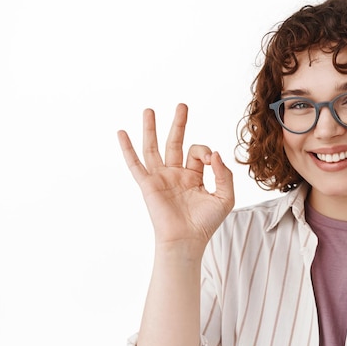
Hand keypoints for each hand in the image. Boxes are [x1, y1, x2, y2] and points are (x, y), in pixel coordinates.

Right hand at [117, 103, 234, 246]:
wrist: (187, 240)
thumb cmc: (206, 223)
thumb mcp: (225, 197)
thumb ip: (224, 174)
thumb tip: (215, 154)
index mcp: (194, 176)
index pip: (199, 153)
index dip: (206, 152)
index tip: (212, 161)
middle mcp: (176, 174)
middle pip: (175, 142)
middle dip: (179, 124)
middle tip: (182, 105)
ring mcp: (161, 178)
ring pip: (153, 148)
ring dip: (151, 129)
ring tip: (149, 110)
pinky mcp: (148, 185)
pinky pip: (135, 164)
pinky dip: (127, 149)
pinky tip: (121, 133)